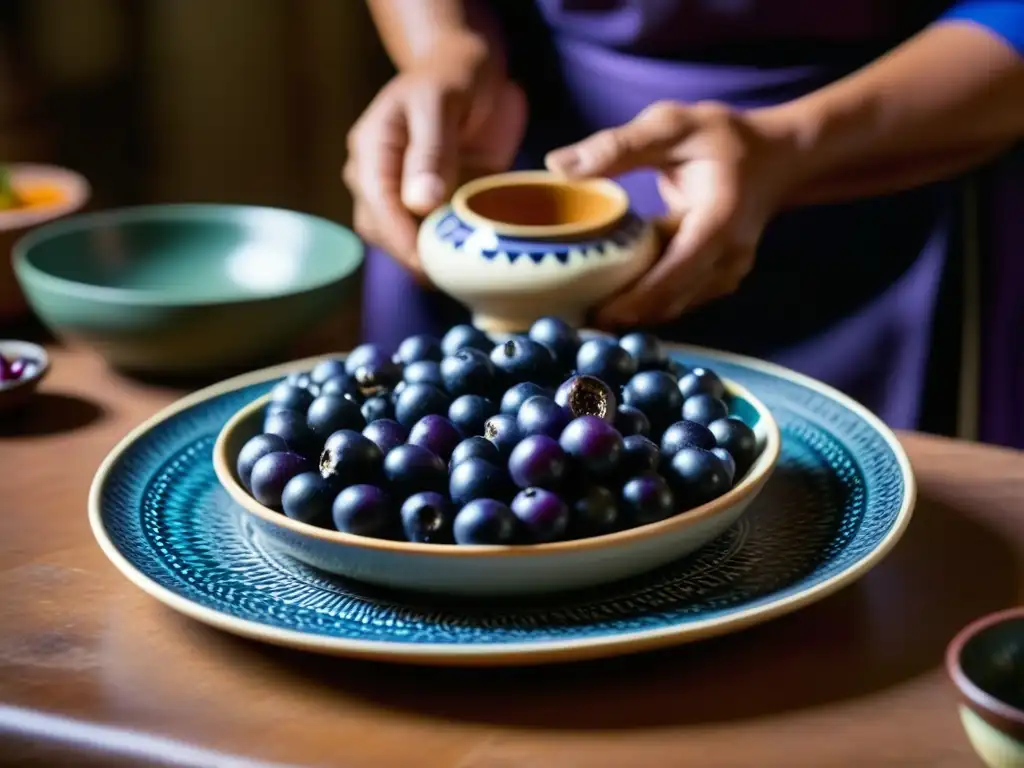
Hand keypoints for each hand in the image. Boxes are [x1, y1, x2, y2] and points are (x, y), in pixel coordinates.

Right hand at [343, 35, 526, 280]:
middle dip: (410, 255)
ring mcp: (402, 194)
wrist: (473, 74)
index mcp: (371, 148)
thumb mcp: (441, 103)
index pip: (375, 202)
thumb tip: (418, 203)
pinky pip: (429, 240)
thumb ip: (431, 150)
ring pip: (401, 242)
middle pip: (381, 230)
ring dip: (427, 260)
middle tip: (450, 274)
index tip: (423, 262)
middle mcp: (377, 176)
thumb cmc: (454, 78)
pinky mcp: (428, 207)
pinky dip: (445, 254)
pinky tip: (467, 265)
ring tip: (460, 274)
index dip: (397, 236)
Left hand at [545, 101, 801, 326]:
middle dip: (625, 315)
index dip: (634, 299)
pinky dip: (648, 305)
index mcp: (718, 222)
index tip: (593, 314)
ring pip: (674, 307)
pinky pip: (680, 300)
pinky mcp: (719, 281)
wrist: (778, 158)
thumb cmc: (724, 138)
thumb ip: (618, 146)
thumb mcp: (671, 125)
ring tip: (586, 317)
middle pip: (670, 301)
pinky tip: (613, 303)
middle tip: (574, 322)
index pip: (673, 273)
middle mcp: (728, 259)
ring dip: (634, 315)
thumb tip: (557, 166)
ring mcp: (727, 275)